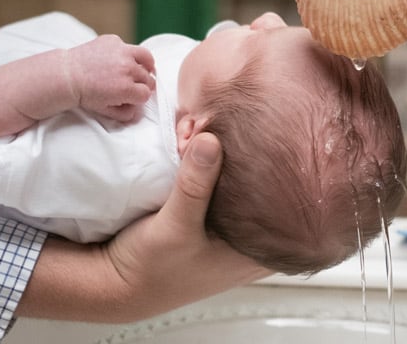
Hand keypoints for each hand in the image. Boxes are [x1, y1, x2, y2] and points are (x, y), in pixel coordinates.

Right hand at [16, 133, 269, 322]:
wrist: (116, 281)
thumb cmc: (153, 269)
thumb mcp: (176, 227)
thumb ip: (195, 186)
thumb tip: (210, 140)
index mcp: (259, 251)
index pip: (290, 205)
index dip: (287, 172)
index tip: (278, 138)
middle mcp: (251, 237)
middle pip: (266, 186)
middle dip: (254, 155)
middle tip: (244, 125)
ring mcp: (230, 225)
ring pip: (241, 180)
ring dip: (228, 155)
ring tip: (221, 126)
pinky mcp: (208, 212)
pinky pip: (218, 179)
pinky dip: (210, 161)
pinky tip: (203, 140)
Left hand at [65, 34, 155, 122]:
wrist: (67, 75)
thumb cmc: (85, 94)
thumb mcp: (105, 110)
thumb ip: (125, 113)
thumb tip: (137, 110)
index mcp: (126, 88)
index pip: (146, 93)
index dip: (140, 97)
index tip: (135, 96)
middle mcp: (127, 69)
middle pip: (148, 78)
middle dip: (142, 84)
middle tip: (134, 85)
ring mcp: (122, 52)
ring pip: (147, 58)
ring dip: (145, 65)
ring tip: (141, 68)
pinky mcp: (114, 41)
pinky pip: (128, 47)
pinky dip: (127, 53)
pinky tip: (118, 59)